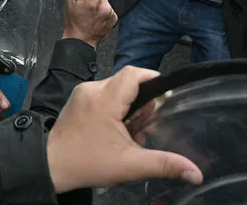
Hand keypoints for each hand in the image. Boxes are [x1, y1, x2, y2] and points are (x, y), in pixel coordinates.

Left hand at [45, 66, 203, 192]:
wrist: (51, 165)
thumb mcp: (130, 165)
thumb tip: (195, 172)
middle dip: (142, 102)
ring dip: (129, 106)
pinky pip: (104, 93)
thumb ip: (164, 164)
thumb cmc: (87, 163)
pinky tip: (117, 128)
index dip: (153, 79)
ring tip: (129, 131)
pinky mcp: (78, 98)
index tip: (166, 95)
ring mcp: (83, 92)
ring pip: (117, 88)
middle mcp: (92, 89)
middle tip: (143, 127)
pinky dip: (116, 106)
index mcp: (104, 99)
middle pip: (128, 82)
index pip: (134, 74)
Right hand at [62, 0, 116, 47]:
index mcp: (93, 2)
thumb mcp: (70, 1)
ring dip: (99, 1)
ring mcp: (110, 14)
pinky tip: (95, 16)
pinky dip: (103, 10)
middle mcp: (105, 8)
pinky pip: (109, 8)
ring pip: (105, 0)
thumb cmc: (74, 23)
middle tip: (86, 1)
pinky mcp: (113, 19)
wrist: (80, 41)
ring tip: (90, 11)